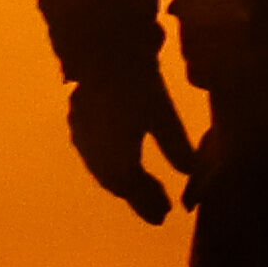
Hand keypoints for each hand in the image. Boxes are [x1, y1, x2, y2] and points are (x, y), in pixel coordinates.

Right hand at [63, 60, 198, 226]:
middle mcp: (95, 156)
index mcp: (116, 158)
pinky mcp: (77, 127)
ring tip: (142, 189)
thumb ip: (174, 145)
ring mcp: (83, 142)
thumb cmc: (135, 83)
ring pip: (105, 172)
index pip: (134, 190)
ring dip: (124, 183)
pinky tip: (122, 163)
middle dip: (138, 197)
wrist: (98, 52)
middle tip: (159, 211)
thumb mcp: (160, 114)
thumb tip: (190, 171)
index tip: (167, 214)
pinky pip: (95, 158)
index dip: (150, 204)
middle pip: (118, 184)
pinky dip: (110, 167)